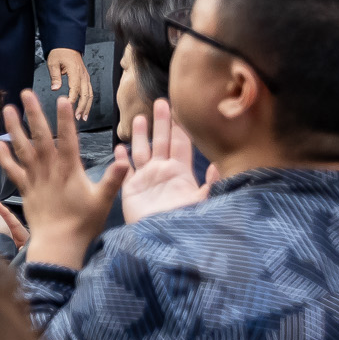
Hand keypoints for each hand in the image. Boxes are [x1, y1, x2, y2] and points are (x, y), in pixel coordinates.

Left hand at [0, 92, 122, 270]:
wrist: (59, 243)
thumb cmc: (84, 223)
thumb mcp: (104, 201)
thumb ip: (113, 179)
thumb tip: (124, 159)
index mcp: (70, 169)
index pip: (68, 138)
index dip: (65, 119)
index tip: (61, 100)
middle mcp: (49, 169)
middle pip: (40, 136)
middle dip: (33, 113)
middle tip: (26, 93)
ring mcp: (35, 177)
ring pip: (22, 148)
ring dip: (14, 128)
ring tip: (8, 109)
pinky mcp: (25, 188)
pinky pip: (12, 170)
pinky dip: (4, 157)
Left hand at [48, 48, 92, 119]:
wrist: (67, 45)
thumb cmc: (59, 52)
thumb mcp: (53, 62)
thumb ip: (55, 76)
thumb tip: (55, 88)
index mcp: (75, 71)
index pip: (75, 89)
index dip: (72, 100)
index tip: (68, 108)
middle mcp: (83, 75)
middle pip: (86, 94)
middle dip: (83, 107)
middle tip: (78, 117)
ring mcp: (86, 77)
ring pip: (90, 94)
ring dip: (87, 106)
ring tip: (83, 117)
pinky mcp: (86, 78)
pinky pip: (90, 91)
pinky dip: (89, 101)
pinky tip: (86, 108)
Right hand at [115, 101, 218, 224]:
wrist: (160, 239)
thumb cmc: (181, 221)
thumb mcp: (200, 203)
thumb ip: (210, 185)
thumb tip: (219, 165)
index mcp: (180, 173)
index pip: (180, 145)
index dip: (180, 128)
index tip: (180, 110)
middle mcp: (163, 171)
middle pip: (161, 141)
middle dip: (161, 122)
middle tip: (160, 101)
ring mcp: (146, 179)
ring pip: (142, 150)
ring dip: (140, 134)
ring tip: (138, 117)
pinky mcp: (131, 188)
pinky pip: (126, 169)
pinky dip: (122, 158)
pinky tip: (119, 147)